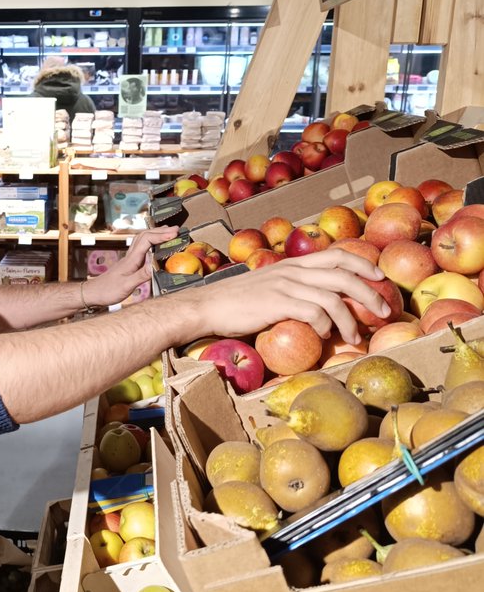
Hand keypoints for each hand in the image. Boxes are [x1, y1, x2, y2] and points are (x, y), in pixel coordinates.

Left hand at [84, 225, 178, 307]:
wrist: (93, 293)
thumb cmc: (107, 290)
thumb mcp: (126, 285)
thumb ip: (141, 275)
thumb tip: (157, 265)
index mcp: (131, 259)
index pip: (147, 240)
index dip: (161, 235)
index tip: (175, 234)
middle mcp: (130, 256)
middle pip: (145, 236)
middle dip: (161, 231)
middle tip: (176, 230)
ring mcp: (129, 259)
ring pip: (142, 240)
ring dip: (156, 234)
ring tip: (168, 232)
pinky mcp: (129, 264)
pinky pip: (141, 247)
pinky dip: (151, 242)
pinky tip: (155, 247)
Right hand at [187, 248, 388, 344]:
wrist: (207, 306)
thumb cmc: (236, 302)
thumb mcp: (267, 286)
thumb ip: (291, 288)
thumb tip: (313, 303)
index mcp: (292, 264)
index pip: (336, 255)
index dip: (362, 264)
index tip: (379, 277)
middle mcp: (292, 270)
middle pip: (343, 275)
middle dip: (369, 293)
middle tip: (384, 311)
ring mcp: (285, 285)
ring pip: (333, 297)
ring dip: (351, 320)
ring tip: (356, 337)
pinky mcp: (277, 303)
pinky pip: (314, 313)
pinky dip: (325, 326)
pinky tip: (323, 337)